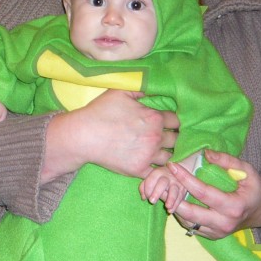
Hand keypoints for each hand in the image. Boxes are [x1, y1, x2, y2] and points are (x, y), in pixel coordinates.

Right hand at [42, 89, 178, 181]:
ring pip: (169, 157)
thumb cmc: (101, 112)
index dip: (174, 120)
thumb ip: (141, 88)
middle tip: (168, 136)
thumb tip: (154, 87)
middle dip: (173, 136)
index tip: (170, 122)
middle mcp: (155, 138)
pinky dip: (157, 169)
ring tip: (161, 150)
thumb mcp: (121, 91)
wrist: (84, 136)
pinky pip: (156, 172)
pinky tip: (153, 164)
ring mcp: (148, 156)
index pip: (176, 120)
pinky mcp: (138, 170)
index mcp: (154, 118)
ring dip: (166, 152)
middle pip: (176, 139)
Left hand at [139, 165, 185, 212]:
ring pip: (174, 190)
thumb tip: (143, 197)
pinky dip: (175, 205)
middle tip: (152, 201)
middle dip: (156, 192)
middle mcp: (167, 175)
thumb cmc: (159, 179)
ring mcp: (176, 182)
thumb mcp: (151, 179)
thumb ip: (144, 187)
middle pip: (162, 183)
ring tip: (167, 207)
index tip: (146, 198)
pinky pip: (180, 197)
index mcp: (158, 172)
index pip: (151, 179)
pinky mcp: (183, 189)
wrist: (175, 174)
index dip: (148, 189)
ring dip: (170, 199)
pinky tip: (171, 210)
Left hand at [169, 149, 260, 238]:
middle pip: (190, 212)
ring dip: (173, 206)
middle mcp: (224, 223)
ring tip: (163, 190)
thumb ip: (227, 160)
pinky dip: (181, 214)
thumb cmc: (254, 188)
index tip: (172, 165)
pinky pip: (191, 227)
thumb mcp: (246, 170)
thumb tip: (205, 153)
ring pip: (187, 222)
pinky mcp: (212, 236)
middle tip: (160, 181)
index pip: (203, 192)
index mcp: (234, 207)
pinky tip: (175, 199)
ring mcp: (218, 232)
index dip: (185, 178)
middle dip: (171, 197)